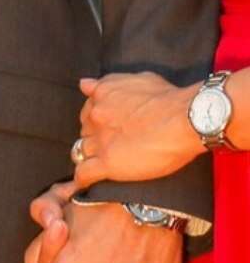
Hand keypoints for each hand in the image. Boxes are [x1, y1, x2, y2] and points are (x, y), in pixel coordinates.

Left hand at [74, 73, 197, 188]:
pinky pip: (84, 174)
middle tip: (109, 146)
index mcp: (102, 93)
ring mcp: (100, 140)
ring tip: (98, 166)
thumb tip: (88, 84)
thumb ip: (110, 83)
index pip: (87, 110)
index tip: (104, 128)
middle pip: (84, 131)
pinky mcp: (108, 163)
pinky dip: (84, 180)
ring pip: (80, 151)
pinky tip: (87, 184)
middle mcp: (96, 115)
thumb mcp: (137, 79)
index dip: (95, 121)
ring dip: (89, 158)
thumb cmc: (168, 99)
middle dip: (94, 138)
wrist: (183, 120)